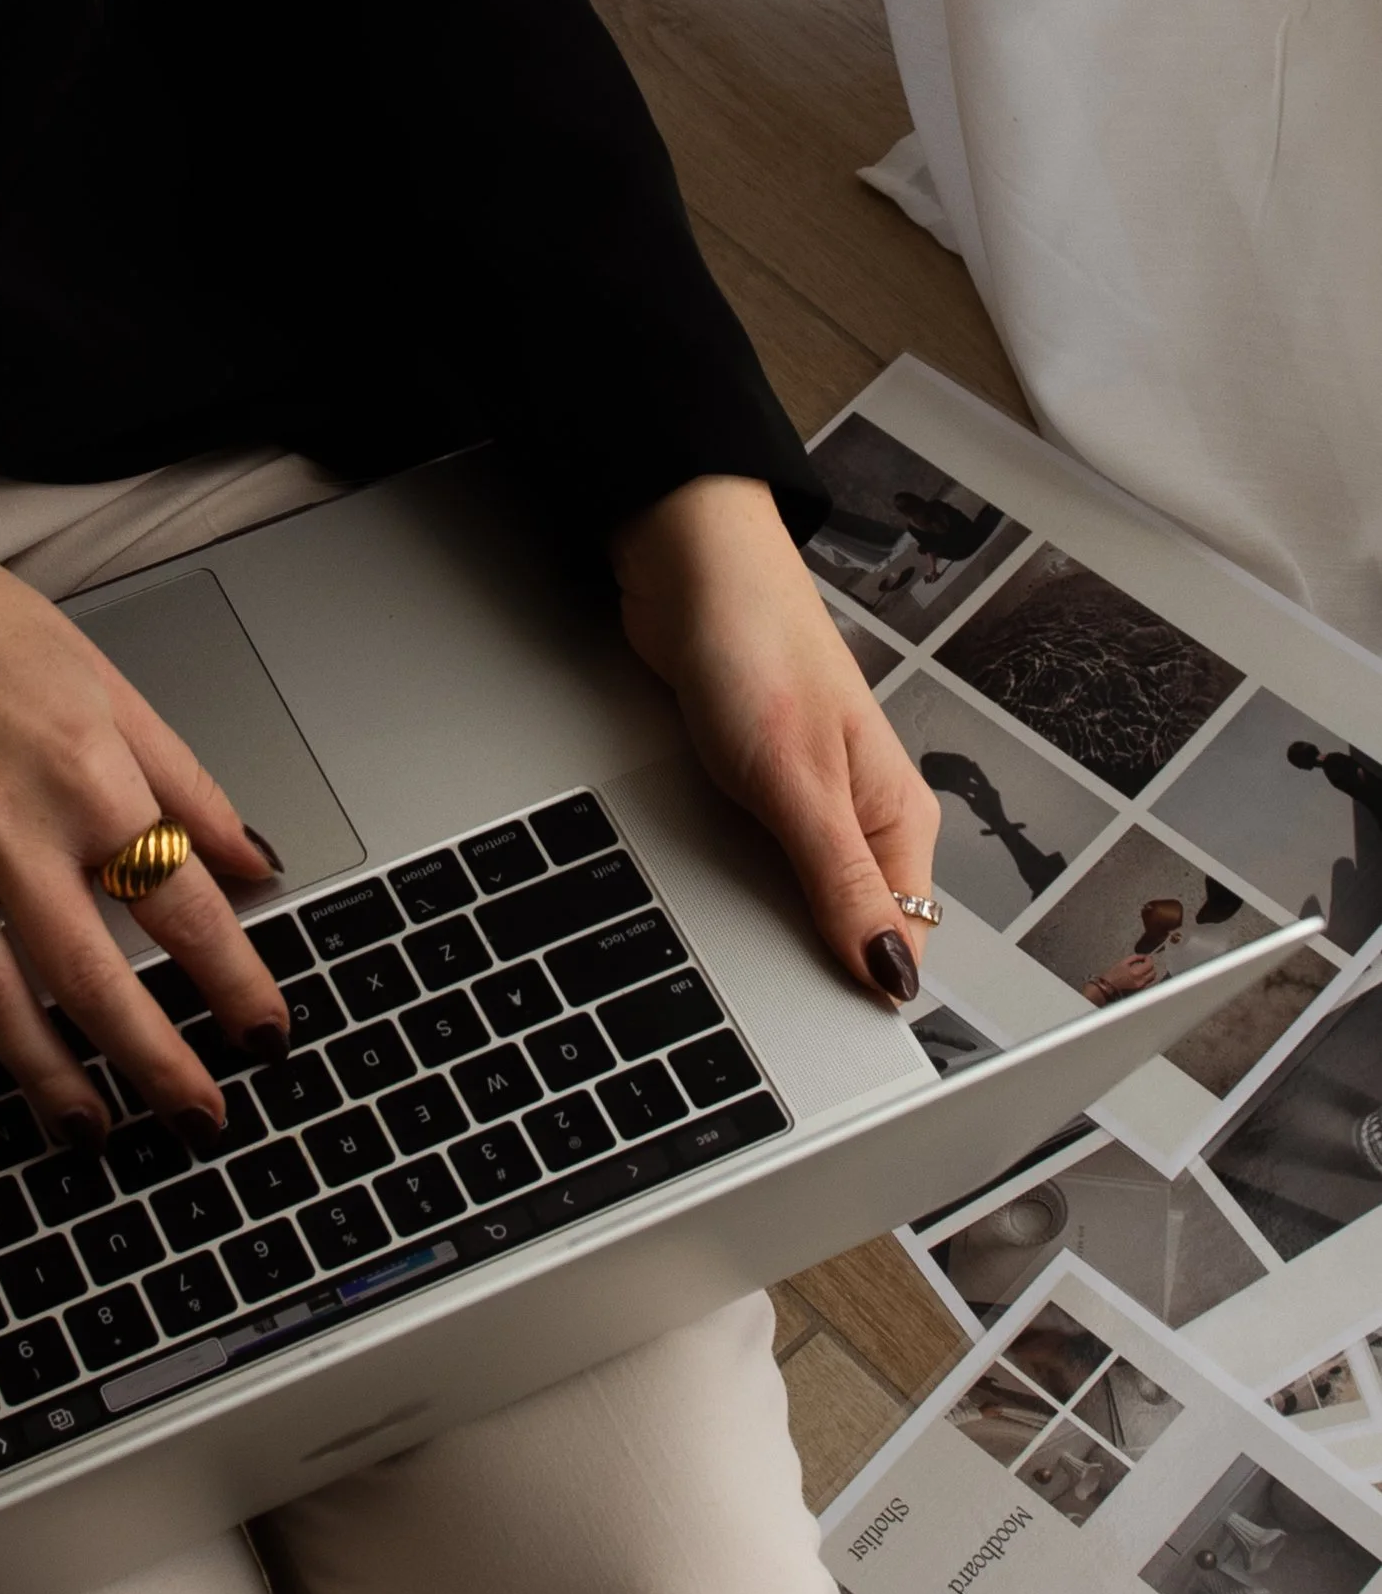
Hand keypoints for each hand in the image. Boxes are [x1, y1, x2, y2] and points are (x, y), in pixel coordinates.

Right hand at [0, 436, 289, 1145]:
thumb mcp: (111, 686)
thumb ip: (188, 782)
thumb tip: (256, 860)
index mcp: (86, 771)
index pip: (179, 899)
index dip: (232, 978)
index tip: (266, 1034)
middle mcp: (6, 820)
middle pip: (89, 970)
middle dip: (152, 1060)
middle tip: (196, 1119)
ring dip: (41, 1076)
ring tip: (87, 1131)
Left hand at [612, 477, 939, 1005]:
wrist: (689, 573)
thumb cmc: (753, 652)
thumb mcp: (798, 788)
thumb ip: (842, 884)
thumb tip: (888, 973)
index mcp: (897, 817)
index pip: (904, 941)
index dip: (865, 984)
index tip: (825, 1020)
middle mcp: (866, 813)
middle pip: (855, 927)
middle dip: (812, 956)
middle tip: (764, 967)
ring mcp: (814, 800)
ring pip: (804, 898)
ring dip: (769, 914)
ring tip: (733, 907)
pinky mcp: (765, 787)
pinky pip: (764, 861)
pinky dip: (738, 876)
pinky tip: (715, 871)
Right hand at [1083, 956, 1158, 1005]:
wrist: (1108, 987)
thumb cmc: (1113, 975)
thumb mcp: (1123, 962)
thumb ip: (1135, 958)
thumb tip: (1143, 956)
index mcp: (1136, 972)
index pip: (1150, 964)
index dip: (1149, 959)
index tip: (1146, 957)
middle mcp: (1141, 980)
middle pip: (1153, 972)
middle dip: (1150, 966)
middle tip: (1145, 962)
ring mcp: (1141, 986)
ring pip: (1152, 978)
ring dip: (1149, 972)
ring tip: (1142, 969)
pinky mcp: (1140, 990)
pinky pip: (1147, 982)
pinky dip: (1145, 978)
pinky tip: (1138, 975)